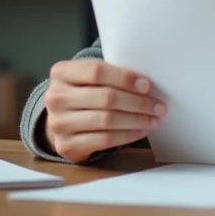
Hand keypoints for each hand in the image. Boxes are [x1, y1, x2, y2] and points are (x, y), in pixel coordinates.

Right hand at [42, 59, 166, 162]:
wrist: (61, 121)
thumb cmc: (83, 94)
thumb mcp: (88, 78)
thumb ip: (110, 76)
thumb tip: (146, 85)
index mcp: (61, 72)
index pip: (97, 71)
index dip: (125, 78)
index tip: (147, 85)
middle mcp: (55, 97)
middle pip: (106, 97)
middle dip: (138, 102)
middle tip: (159, 106)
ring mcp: (58, 123)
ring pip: (107, 120)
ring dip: (136, 120)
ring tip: (153, 119)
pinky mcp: (66, 145)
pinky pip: (104, 140)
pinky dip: (127, 135)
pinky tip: (140, 131)